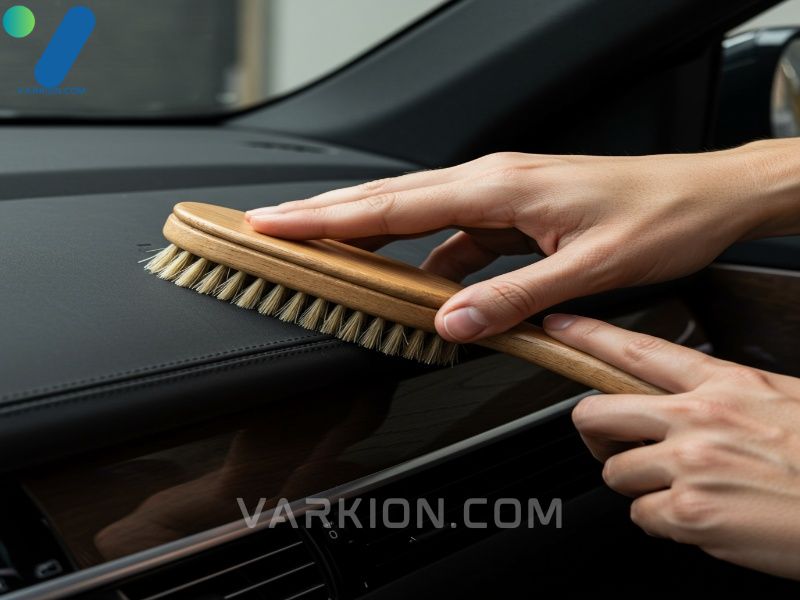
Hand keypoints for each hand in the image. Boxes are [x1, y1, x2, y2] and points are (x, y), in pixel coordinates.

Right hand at [247, 140, 799, 342]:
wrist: (701, 196)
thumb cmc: (657, 216)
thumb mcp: (588, 267)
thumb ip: (515, 297)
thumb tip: (452, 323)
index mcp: (499, 186)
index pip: (394, 203)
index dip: (329, 217)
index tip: (279, 222)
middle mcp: (492, 181)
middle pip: (390, 199)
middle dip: (327, 215)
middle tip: (273, 228)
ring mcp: (500, 195)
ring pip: (417, 216)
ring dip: (372, 239)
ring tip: (329, 259)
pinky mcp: (514, 213)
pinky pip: (453, 236)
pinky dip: (425, 259)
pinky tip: (420, 288)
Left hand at [543, 313, 799, 579]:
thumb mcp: (781, 400)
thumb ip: (724, 397)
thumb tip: (683, 403)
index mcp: (724, 384)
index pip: (638, 350)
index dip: (588, 335)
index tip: (557, 327)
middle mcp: (698, 418)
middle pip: (596, 412)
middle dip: (595, 434)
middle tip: (616, 446)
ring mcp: (689, 465)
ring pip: (615, 472)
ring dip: (639, 486)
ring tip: (683, 490)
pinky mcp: (690, 513)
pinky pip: (641, 517)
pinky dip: (662, 523)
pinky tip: (699, 519)